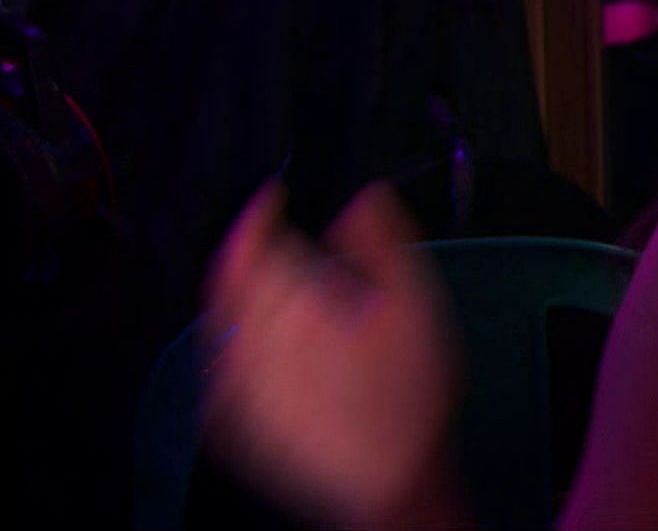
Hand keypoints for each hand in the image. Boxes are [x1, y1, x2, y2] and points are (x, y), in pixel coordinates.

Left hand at [203, 181, 462, 529]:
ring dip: (247, 296)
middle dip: (257, 253)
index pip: (249, 243)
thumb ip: (383, 240)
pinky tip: (275, 348)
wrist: (394, 479)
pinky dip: (242, 345)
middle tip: (287, 242)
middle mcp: (249, 344)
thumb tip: (364, 199)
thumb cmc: (409, 396)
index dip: (258, 212)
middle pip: (231, 280)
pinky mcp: (234, 423)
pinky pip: (224, 369)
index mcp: (289, 306)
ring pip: (223, 324)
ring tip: (285, 292)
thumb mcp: (416, 301)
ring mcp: (236, 388)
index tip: (273, 197)